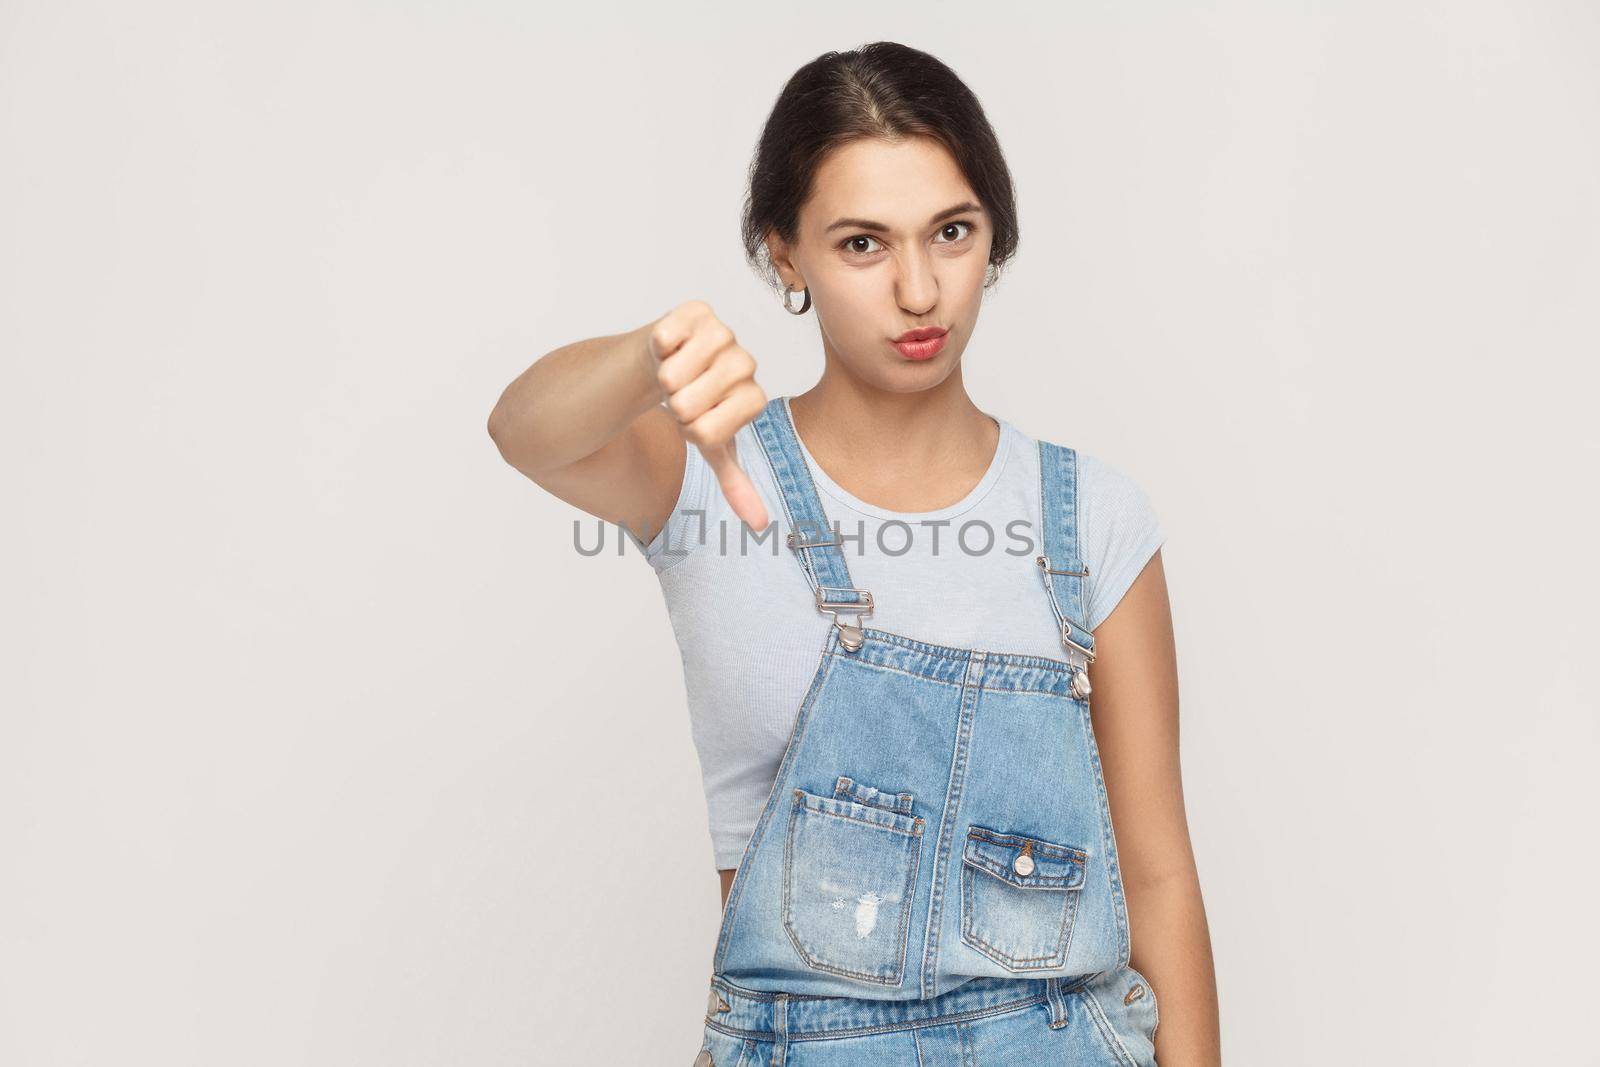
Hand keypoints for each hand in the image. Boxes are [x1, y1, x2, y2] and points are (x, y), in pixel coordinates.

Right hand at [644, 300, 770, 530]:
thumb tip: (760, 526)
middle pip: (688, 405)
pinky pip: (664, 337)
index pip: (709, 432)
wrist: (664, 364)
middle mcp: (743, 362)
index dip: (690, 432)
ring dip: (661, 380)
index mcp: (753, 397)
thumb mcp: (712, 446)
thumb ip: (735, 482)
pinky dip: (655, 350)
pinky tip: (666, 348)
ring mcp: (721, 333)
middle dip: (672, 407)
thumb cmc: (692, 405)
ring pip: (672, 376)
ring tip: (671, 374)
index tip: (694, 420)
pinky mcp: (695, 311)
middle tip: (678, 396)